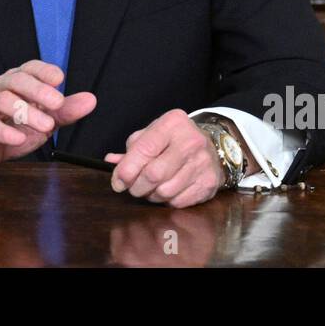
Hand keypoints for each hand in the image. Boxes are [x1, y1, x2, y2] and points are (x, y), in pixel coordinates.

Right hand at [0, 60, 95, 174]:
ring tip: (47, 126)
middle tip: (58, 103)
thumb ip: (64, 111)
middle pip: (16, 80)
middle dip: (38, 90)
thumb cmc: (6, 129)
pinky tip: (18, 138)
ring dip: (26, 112)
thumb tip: (90, 100)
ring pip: (2, 100)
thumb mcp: (40, 121)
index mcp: (14, 83)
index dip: (44, 71)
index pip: (29, 68)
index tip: (60, 78)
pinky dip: (4, 131)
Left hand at [104, 109, 224, 207]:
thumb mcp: (154, 134)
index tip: (117, 182)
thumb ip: (133, 148)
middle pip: (153, 174)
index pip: (144, 150)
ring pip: (165, 191)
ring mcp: (202, 163)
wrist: (213, 148)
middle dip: (137, 186)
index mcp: (173, 123)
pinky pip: (178, 202)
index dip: (126, 170)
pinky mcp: (209, 183)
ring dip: (151, 195)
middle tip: (132, 188)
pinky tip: (168, 191)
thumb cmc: (175, 140)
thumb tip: (111, 162)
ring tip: (150, 188)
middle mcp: (190, 141)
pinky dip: (167, 201)